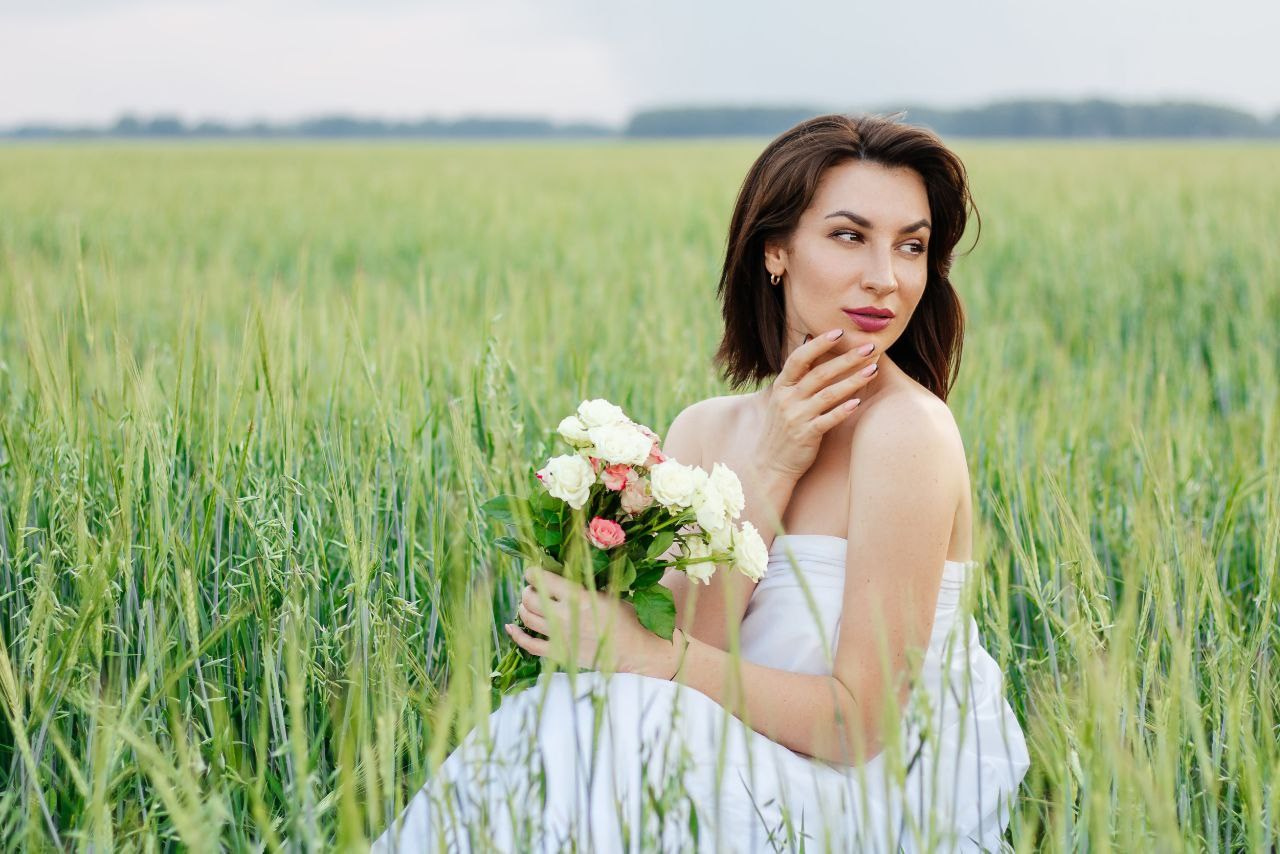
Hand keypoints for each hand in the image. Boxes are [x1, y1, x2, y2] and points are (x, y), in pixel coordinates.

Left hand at [505, 567, 677, 678]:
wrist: (635, 651)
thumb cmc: (624, 617)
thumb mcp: (606, 592)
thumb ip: (582, 581)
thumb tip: (559, 565)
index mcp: (579, 597)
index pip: (541, 579)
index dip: (533, 572)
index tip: (534, 570)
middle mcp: (565, 616)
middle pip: (530, 598)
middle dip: (529, 589)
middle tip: (535, 588)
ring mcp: (560, 637)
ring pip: (527, 617)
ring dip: (524, 606)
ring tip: (531, 602)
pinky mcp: (558, 654)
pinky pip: (528, 644)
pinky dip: (516, 634)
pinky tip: (511, 626)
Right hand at [756, 329, 879, 481]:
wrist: (769, 464)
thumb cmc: (782, 428)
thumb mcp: (782, 398)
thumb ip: (797, 374)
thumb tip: (808, 340)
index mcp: (781, 386)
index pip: (799, 358)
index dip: (818, 344)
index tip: (839, 332)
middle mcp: (787, 399)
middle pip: (819, 374)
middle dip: (846, 359)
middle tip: (869, 348)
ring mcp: (796, 417)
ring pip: (827, 394)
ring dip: (852, 381)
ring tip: (872, 370)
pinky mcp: (806, 435)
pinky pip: (827, 419)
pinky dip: (843, 410)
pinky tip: (858, 402)